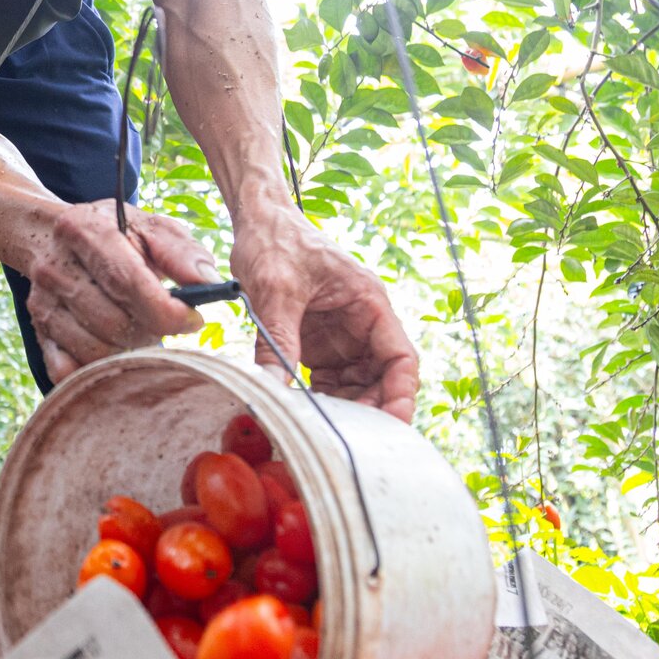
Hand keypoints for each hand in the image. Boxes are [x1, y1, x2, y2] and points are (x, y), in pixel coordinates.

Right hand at [19, 201, 215, 383]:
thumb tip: (210, 283)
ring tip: (140, 331)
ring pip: (93, 351)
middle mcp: (56, 267)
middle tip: (164, 323)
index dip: (165, 310)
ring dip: (127, 351)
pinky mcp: (38, 330)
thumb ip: (182, 253)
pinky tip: (113, 351)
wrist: (51, 234)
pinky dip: (96, 370)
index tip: (193, 320)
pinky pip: (66, 369)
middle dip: (150, 332)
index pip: (127, 281)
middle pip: (112, 322)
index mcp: (86, 232)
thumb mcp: (150, 228)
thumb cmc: (113, 233)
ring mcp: (43, 302)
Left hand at [231, 206, 418, 422]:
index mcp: (369, 303)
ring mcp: (341, 336)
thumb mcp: (275, 289)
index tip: (391, 427)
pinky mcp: (318, 343)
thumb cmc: (275, 241)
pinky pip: (328, 382)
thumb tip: (271, 390)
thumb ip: (276, 340)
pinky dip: (319, 401)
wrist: (256, 219)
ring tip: (321, 431)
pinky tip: (302, 415)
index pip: (401, 358)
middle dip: (370, 410)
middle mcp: (362, 322)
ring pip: (356, 385)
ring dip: (343, 409)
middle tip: (346, 439)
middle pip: (382, 379)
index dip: (401, 395)